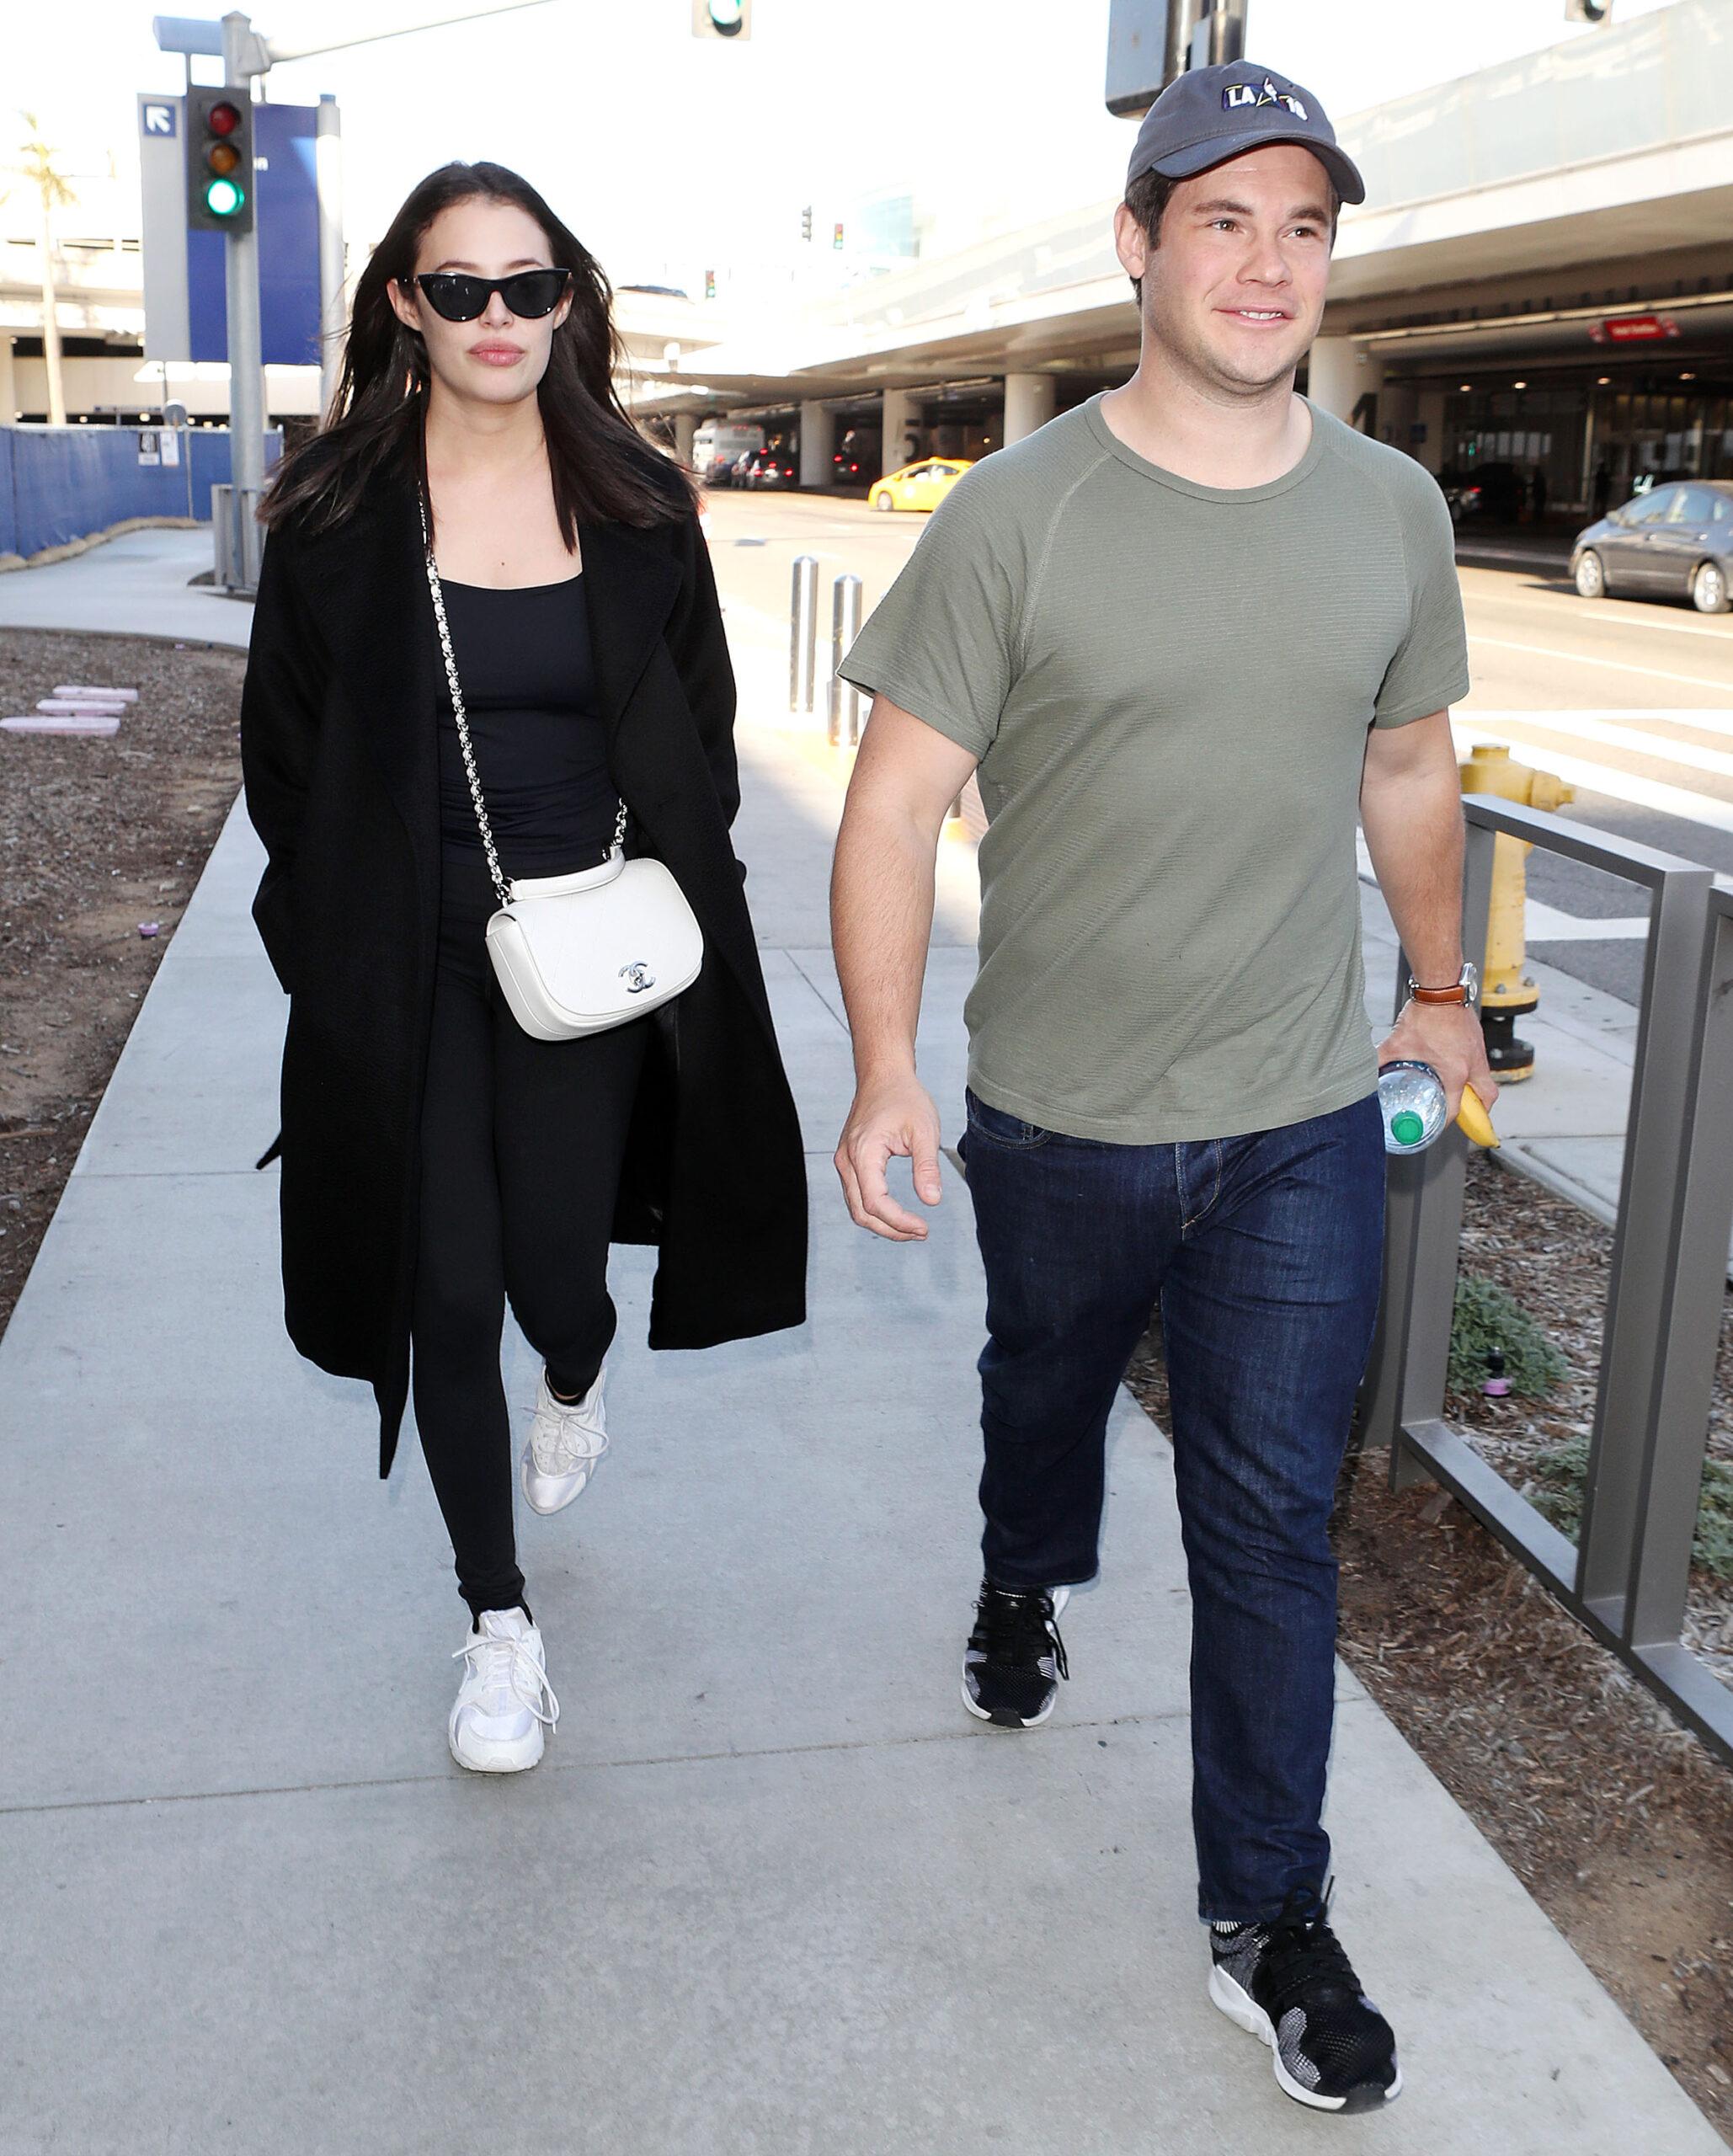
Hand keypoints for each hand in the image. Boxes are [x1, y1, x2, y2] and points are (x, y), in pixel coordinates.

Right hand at [835, 1074, 944, 1241]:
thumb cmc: (904, 1097)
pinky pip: (857, 1195)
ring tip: (913, 1227)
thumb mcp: (924, 1131)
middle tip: (921, 1232)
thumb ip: (927, 1167)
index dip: (899, 1222)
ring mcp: (844, 1161)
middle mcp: (846, 1160)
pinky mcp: (848, 1161)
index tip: (924, 1227)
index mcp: (863, 1153)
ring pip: (856, 1207)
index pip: (875, 1203)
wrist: (883, 1075)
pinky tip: (898, 1212)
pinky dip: (875, 1209)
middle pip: (861, 1212)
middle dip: (891, 1229)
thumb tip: (932, 1201)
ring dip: (883, 1223)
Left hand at [1377, 1000, 1498, 1124]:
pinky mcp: (1478, 1039)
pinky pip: (1481, 1063)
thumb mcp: (1397, 1043)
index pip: (1456, 1108)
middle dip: (1479, 1111)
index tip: (1436, 1125)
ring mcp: (1478, 1051)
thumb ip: (1380, 1060)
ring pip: (1486, 1079)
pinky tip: (1454, 1068)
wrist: (1441, 989)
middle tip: (1465, 1115)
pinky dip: (1473, 1071)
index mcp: (1456, 1071)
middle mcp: (1473, 1064)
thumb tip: (1366, 1071)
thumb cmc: (1424, 1015)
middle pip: (1487, 1098)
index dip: (1446, 1122)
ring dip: (1476, 1089)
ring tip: (1459, 1093)